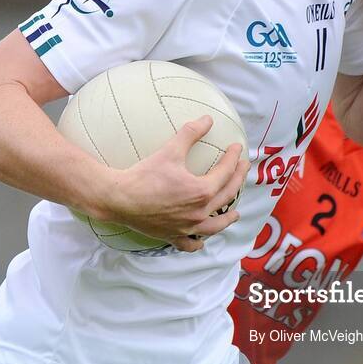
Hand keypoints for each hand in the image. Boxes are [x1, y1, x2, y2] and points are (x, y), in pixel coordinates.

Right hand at [91, 116, 248, 251]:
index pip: (225, 172)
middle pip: (227, 196)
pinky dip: (198, 242)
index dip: (233, 158)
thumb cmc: (145, 175)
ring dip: (227, 218)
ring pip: (215, 226)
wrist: (119, 198)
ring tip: (235, 213)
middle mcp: (199, 212)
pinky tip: (201, 240)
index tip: (236, 148)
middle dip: (238, 180)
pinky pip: (190, 243)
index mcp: (202, 192)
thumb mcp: (170, 150)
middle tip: (242, 168)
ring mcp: (187, 227)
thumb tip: (207, 119)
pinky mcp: (172, 236)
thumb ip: (191, 133)